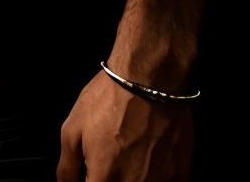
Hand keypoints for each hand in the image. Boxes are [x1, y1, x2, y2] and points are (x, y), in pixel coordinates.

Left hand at [57, 70, 193, 180]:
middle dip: (112, 177)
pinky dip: (157, 174)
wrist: (148, 78)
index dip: (93, 179)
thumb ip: (68, 167)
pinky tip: (151, 154)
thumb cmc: (106, 101)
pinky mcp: (181, 174)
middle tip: (112, 154)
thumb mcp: (72, 129)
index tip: (93, 170)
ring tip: (131, 152)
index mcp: (104, 181)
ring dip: (134, 175)